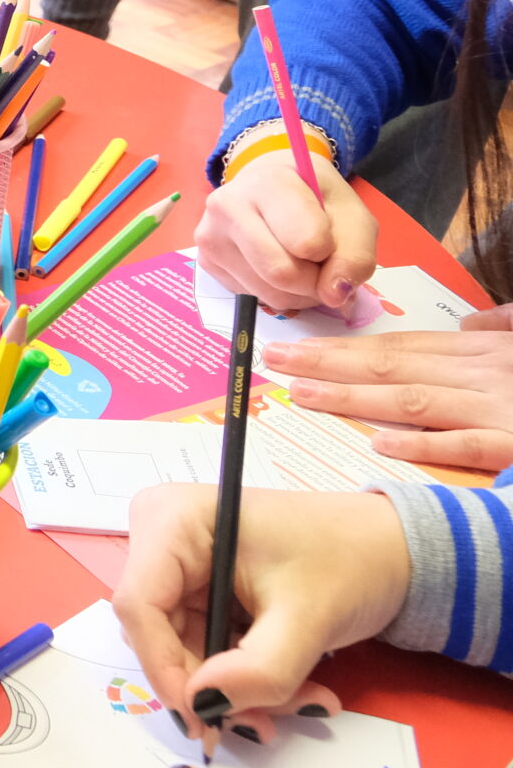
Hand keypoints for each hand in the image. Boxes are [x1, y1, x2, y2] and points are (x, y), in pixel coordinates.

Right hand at [112, 484, 408, 743]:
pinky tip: (294, 687)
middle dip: (212, 687)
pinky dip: (245, 677)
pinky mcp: (199, 590)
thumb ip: (258, 670)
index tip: (206, 718)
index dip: (165, 668)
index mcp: (172, 521)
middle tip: (267, 723)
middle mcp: (162, 540)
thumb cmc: (350, 560)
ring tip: (302, 702)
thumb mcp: (308, 618)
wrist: (391, 550)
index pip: (140, 606)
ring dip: (237, 689)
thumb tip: (204, 707)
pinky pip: (204, 648)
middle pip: (159, 634)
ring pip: (183, 650)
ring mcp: (179, 567)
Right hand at [195, 150, 373, 311]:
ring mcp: (210, 235)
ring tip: (302, 266)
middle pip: (282, 274)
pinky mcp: (206, 262)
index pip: (308, 244)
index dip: (330, 252)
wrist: (274, 189)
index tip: (328, 236)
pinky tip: (278, 268)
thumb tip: (333, 296)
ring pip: (269, 293)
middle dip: (314, 282)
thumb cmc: (316, 201)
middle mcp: (227, 206)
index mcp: (267, 183)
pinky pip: (253, 297)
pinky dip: (277, 294)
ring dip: (299, 293)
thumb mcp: (354, 218)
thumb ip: (355, 257)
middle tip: (320, 264)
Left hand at [265, 308, 512, 469]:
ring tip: (302, 393)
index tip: (298, 349)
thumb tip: (469, 323)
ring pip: (415, 400)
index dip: (344, 348)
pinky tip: (380, 443)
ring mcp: (499, 409)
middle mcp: (484, 374)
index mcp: (483, 351)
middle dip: (328, 363)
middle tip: (276, 361)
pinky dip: (422, 443)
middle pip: (393, 366)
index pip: (400, 347)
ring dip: (353, 396)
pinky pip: (465, 444)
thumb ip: (500, 332)